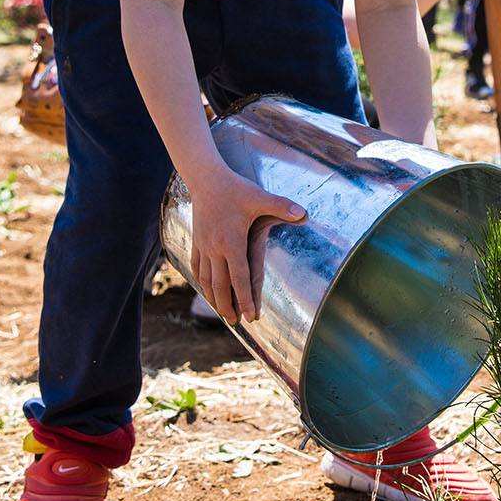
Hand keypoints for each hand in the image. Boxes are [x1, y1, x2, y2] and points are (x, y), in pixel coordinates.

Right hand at [188, 166, 305, 324]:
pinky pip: (196, 266)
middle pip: (220, 285)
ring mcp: (203, 245)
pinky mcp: (196, 240)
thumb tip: (304, 213)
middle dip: (227, 306)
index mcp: (231, 242)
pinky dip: (201, 281)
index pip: (239, 278)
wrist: (205, 178)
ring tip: (220, 312)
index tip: (250, 316)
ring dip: (213, 298)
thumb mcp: (259, 196)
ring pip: (206, 279)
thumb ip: (282, 206)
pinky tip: (205, 288)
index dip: (244, 299)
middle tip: (235, 323)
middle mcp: (215, 248)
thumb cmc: (235, 188)